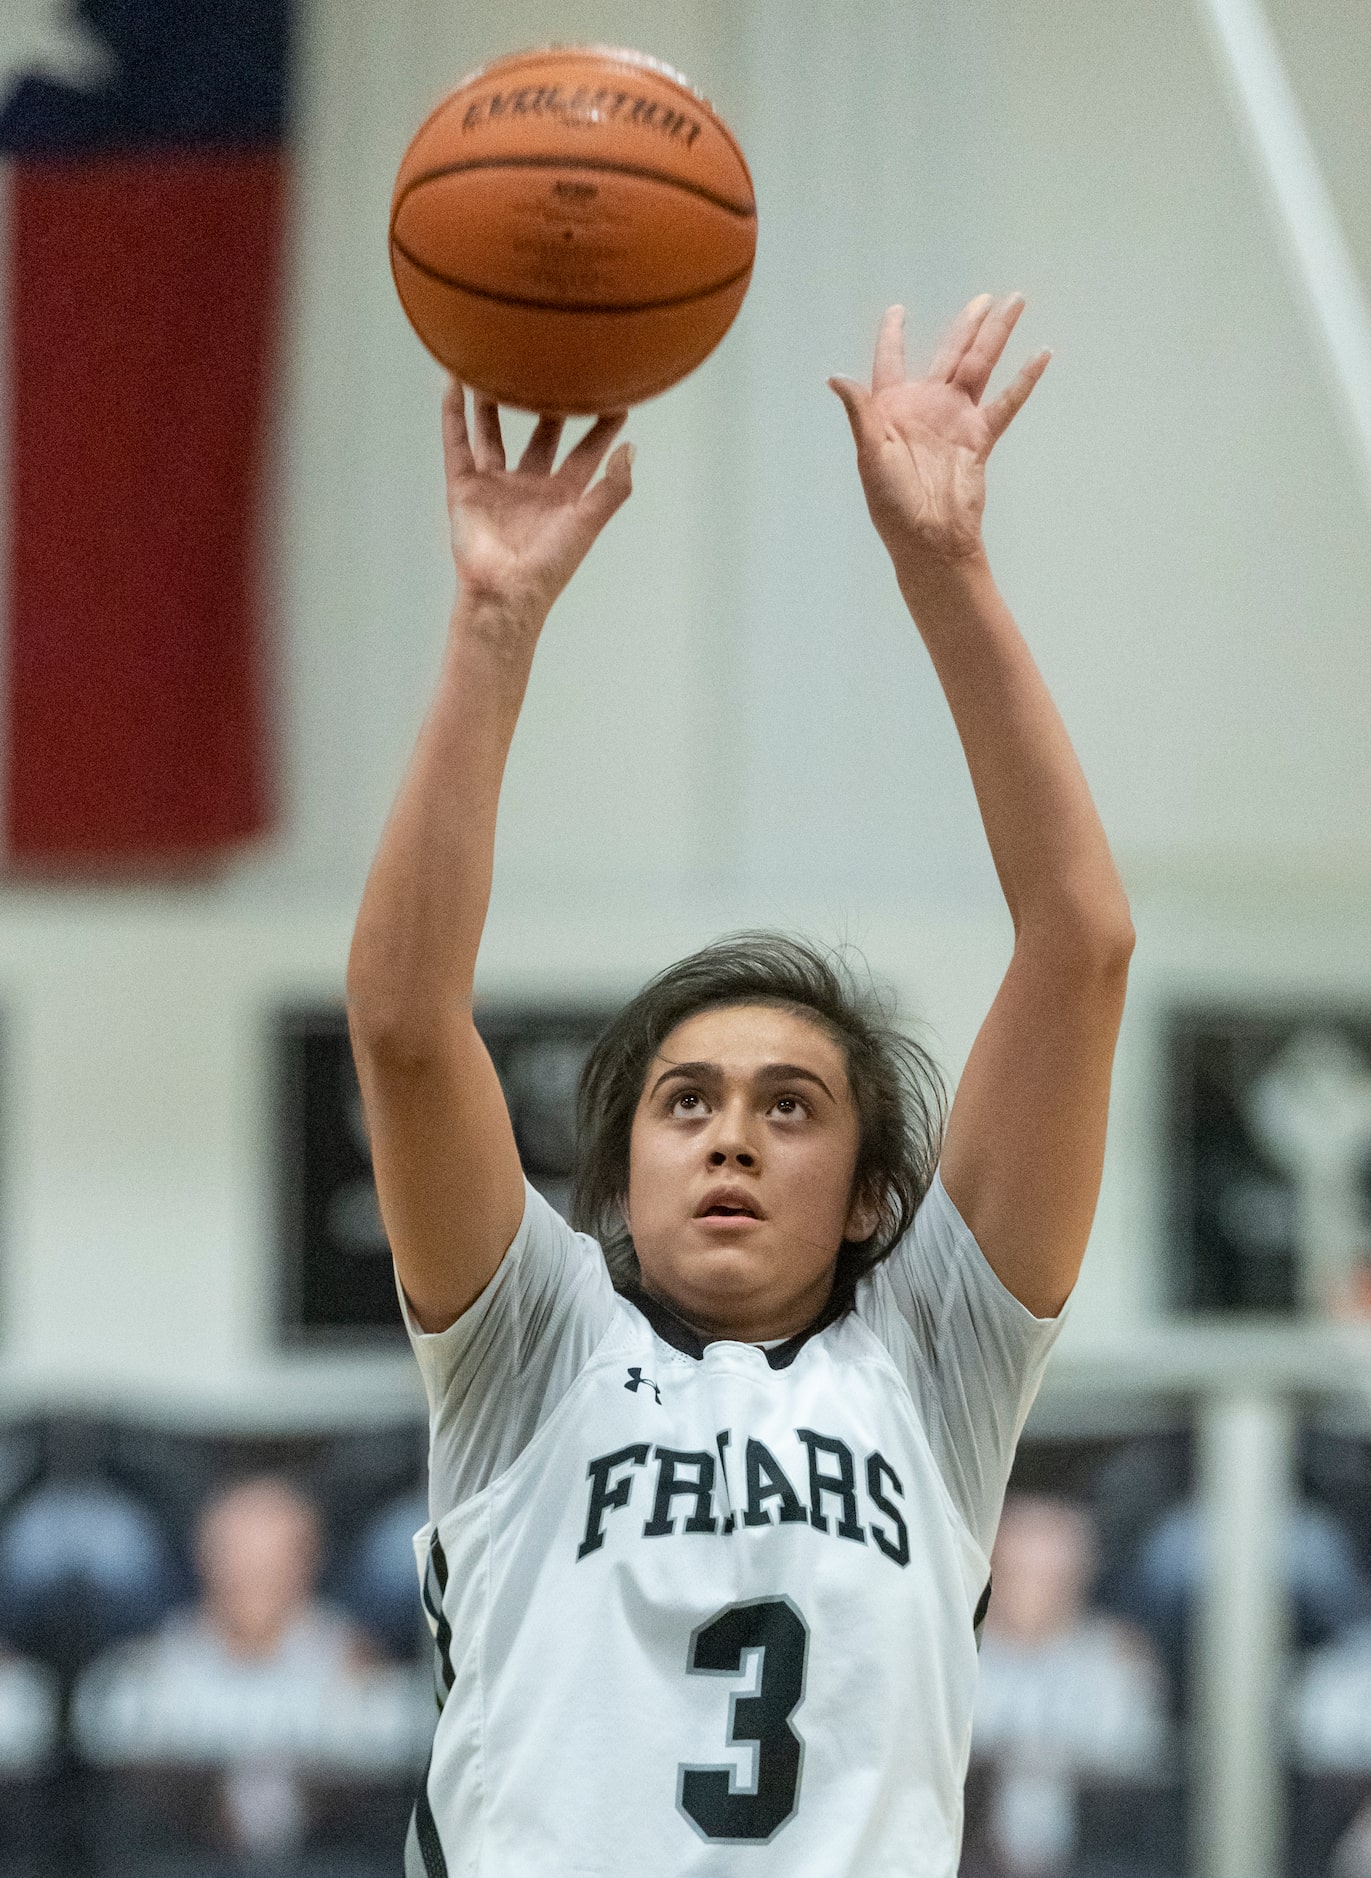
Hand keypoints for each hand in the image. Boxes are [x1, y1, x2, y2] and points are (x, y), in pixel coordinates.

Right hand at [442, 383, 633, 619]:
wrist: (506, 592)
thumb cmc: (550, 566)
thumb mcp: (588, 522)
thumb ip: (613, 488)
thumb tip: (631, 448)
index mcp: (563, 496)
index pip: (586, 451)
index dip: (601, 425)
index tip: (615, 392)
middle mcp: (530, 486)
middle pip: (541, 434)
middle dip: (548, 403)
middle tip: (556, 365)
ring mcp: (496, 485)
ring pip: (494, 433)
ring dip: (494, 402)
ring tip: (497, 361)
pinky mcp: (465, 487)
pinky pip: (458, 444)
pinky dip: (454, 414)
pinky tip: (454, 383)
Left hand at [829, 294, 1048, 573]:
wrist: (929, 537)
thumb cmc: (892, 502)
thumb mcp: (870, 455)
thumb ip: (860, 412)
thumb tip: (836, 378)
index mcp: (894, 407)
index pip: (891, 360)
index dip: (893, 334)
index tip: (898, 310)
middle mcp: (927, 406)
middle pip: (949, 352)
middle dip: (967, 324)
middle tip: (985, 297)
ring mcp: (956, 419)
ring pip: (980, 366)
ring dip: (996, 336)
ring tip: (1015, 303)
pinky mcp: (979, 437)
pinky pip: (1005, 402)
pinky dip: (1024, 380)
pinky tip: (1041, 354)